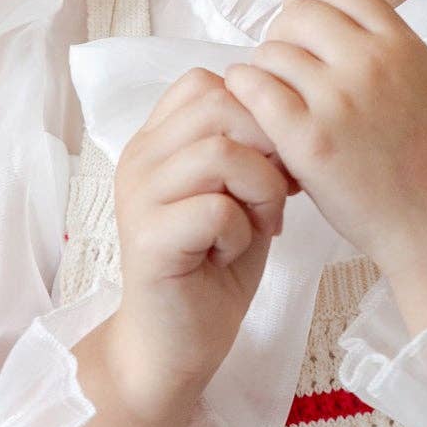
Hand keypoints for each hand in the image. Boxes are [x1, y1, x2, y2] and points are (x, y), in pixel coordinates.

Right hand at [111, 68, 299, 392]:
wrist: (177, 343)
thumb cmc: (215, 267)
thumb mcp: (240, 193)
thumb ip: (251, 149)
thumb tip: (288, 112)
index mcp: (158, 141)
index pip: (206, 83)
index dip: (256, 110)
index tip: (275, 159)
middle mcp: (139, 159)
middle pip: (218, 105)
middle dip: (269, 145)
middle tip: (280, 192)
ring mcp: (138, 197)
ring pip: (220, 152)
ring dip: (261, 187)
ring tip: (263, 222)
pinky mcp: (148, 240)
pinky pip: (215, 207)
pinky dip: (242, 229)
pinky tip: (235, 251)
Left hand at [221, 0, 426, 271]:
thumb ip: (390, 51)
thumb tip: (343, 27)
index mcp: (403, 44)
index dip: (308, 2)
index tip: (300, 25)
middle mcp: (371, 62)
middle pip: (297, 15)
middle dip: (282, 36)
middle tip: (283, 69)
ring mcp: (338, 100)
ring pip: (270, 52)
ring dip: (264, 71)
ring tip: (274, 100)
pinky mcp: (308, 140)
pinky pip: (254, 89)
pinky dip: (245, 92)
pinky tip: (253, 109)